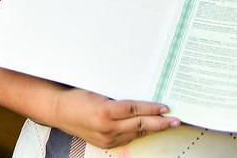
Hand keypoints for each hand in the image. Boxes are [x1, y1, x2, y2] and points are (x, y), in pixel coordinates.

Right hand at [54, 88, 179, 148]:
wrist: (60, 112)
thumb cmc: (78, 97)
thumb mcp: (99, 91)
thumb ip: (119, 96)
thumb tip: (141, 95)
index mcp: (105, 111)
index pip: (136, 110)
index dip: (152, 109)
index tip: (166, 107)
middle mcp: (107, 127)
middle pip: (140, 125)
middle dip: (160, 123)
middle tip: (176, 121)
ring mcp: (107, 138)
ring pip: (136, 133)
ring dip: (153, 128)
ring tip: (167, 124)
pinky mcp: (106, 144)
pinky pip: (128, 138)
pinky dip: (139, 132)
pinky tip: (149, 128)